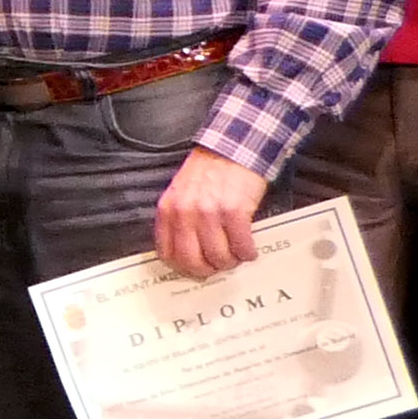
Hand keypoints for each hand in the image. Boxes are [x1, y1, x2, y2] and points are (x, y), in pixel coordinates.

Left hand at [152, 145, 270, 279]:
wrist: (232, 148)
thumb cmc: (208, 171)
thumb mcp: (181, 193)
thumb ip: (178, 219)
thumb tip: (186, 251)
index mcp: (168, 210)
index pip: (167, 253)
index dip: (183, 267)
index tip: (195, 269)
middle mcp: (185, 213)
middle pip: (192, 260)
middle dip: (208, 270)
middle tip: (218, 267)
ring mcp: (210, 213)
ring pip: (218, 256)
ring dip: (230, 262)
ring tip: (237, 256)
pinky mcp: (235, 211)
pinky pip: (241, 245)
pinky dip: (247, 252)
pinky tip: (249, 249)